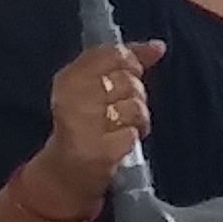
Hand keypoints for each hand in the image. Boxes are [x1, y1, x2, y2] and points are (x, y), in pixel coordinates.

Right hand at [38, 39, 163, 205]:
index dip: (130, 63)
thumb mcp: (95, 88)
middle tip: (121, 111)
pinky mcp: (97, 151)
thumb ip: (126, 63)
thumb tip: (158, 46)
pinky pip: (133, 135)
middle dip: (135, 96)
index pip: (112, 54)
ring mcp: (83, 125)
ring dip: (137, 121)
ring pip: (135, 108)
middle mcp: (72, 98)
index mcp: (69, 77)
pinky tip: (117, 145)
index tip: (131, 75)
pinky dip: (131, 140)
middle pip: (128, 81)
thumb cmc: (85, 126)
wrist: (64, 175)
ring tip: (121, 129)